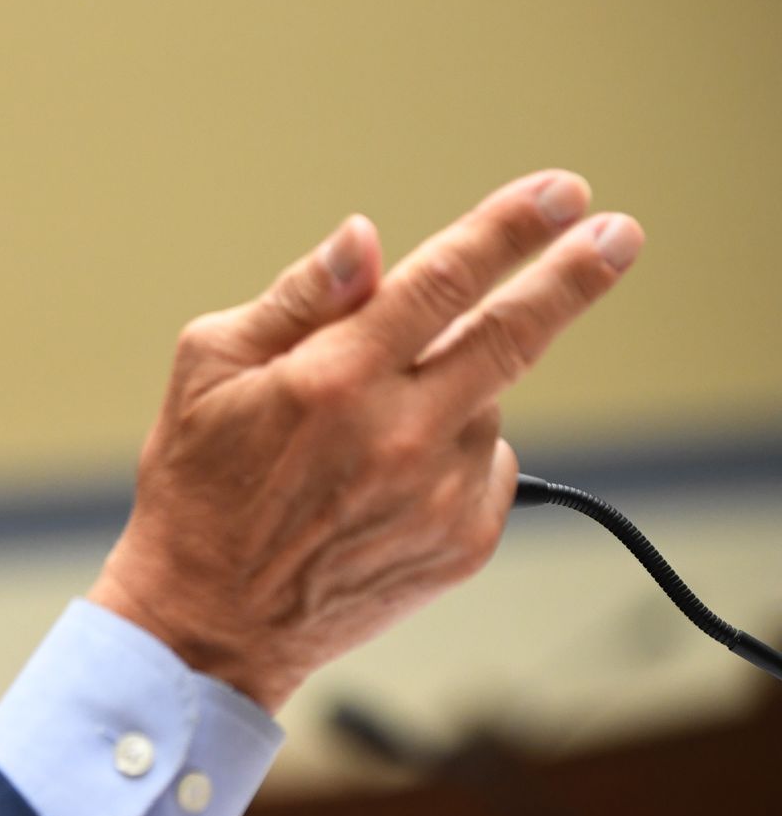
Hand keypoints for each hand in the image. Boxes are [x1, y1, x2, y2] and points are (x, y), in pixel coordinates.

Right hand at [87, 170, 642, 712]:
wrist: (210, 621)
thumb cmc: (197, 485)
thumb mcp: (208, 367)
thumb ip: (299, 298)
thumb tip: (366, 242)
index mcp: (332, 379)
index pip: (441, 281)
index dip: (508, 230)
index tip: (561, 194)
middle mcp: (398, 435)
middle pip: (512, 335)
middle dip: (573, 276)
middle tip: (618, 233)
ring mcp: (438, 494)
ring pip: (485, 401)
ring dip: (454, 385)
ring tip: (368, 429)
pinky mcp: (462, 543)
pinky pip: (487, 464)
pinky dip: (454, 447)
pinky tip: (388, 474)